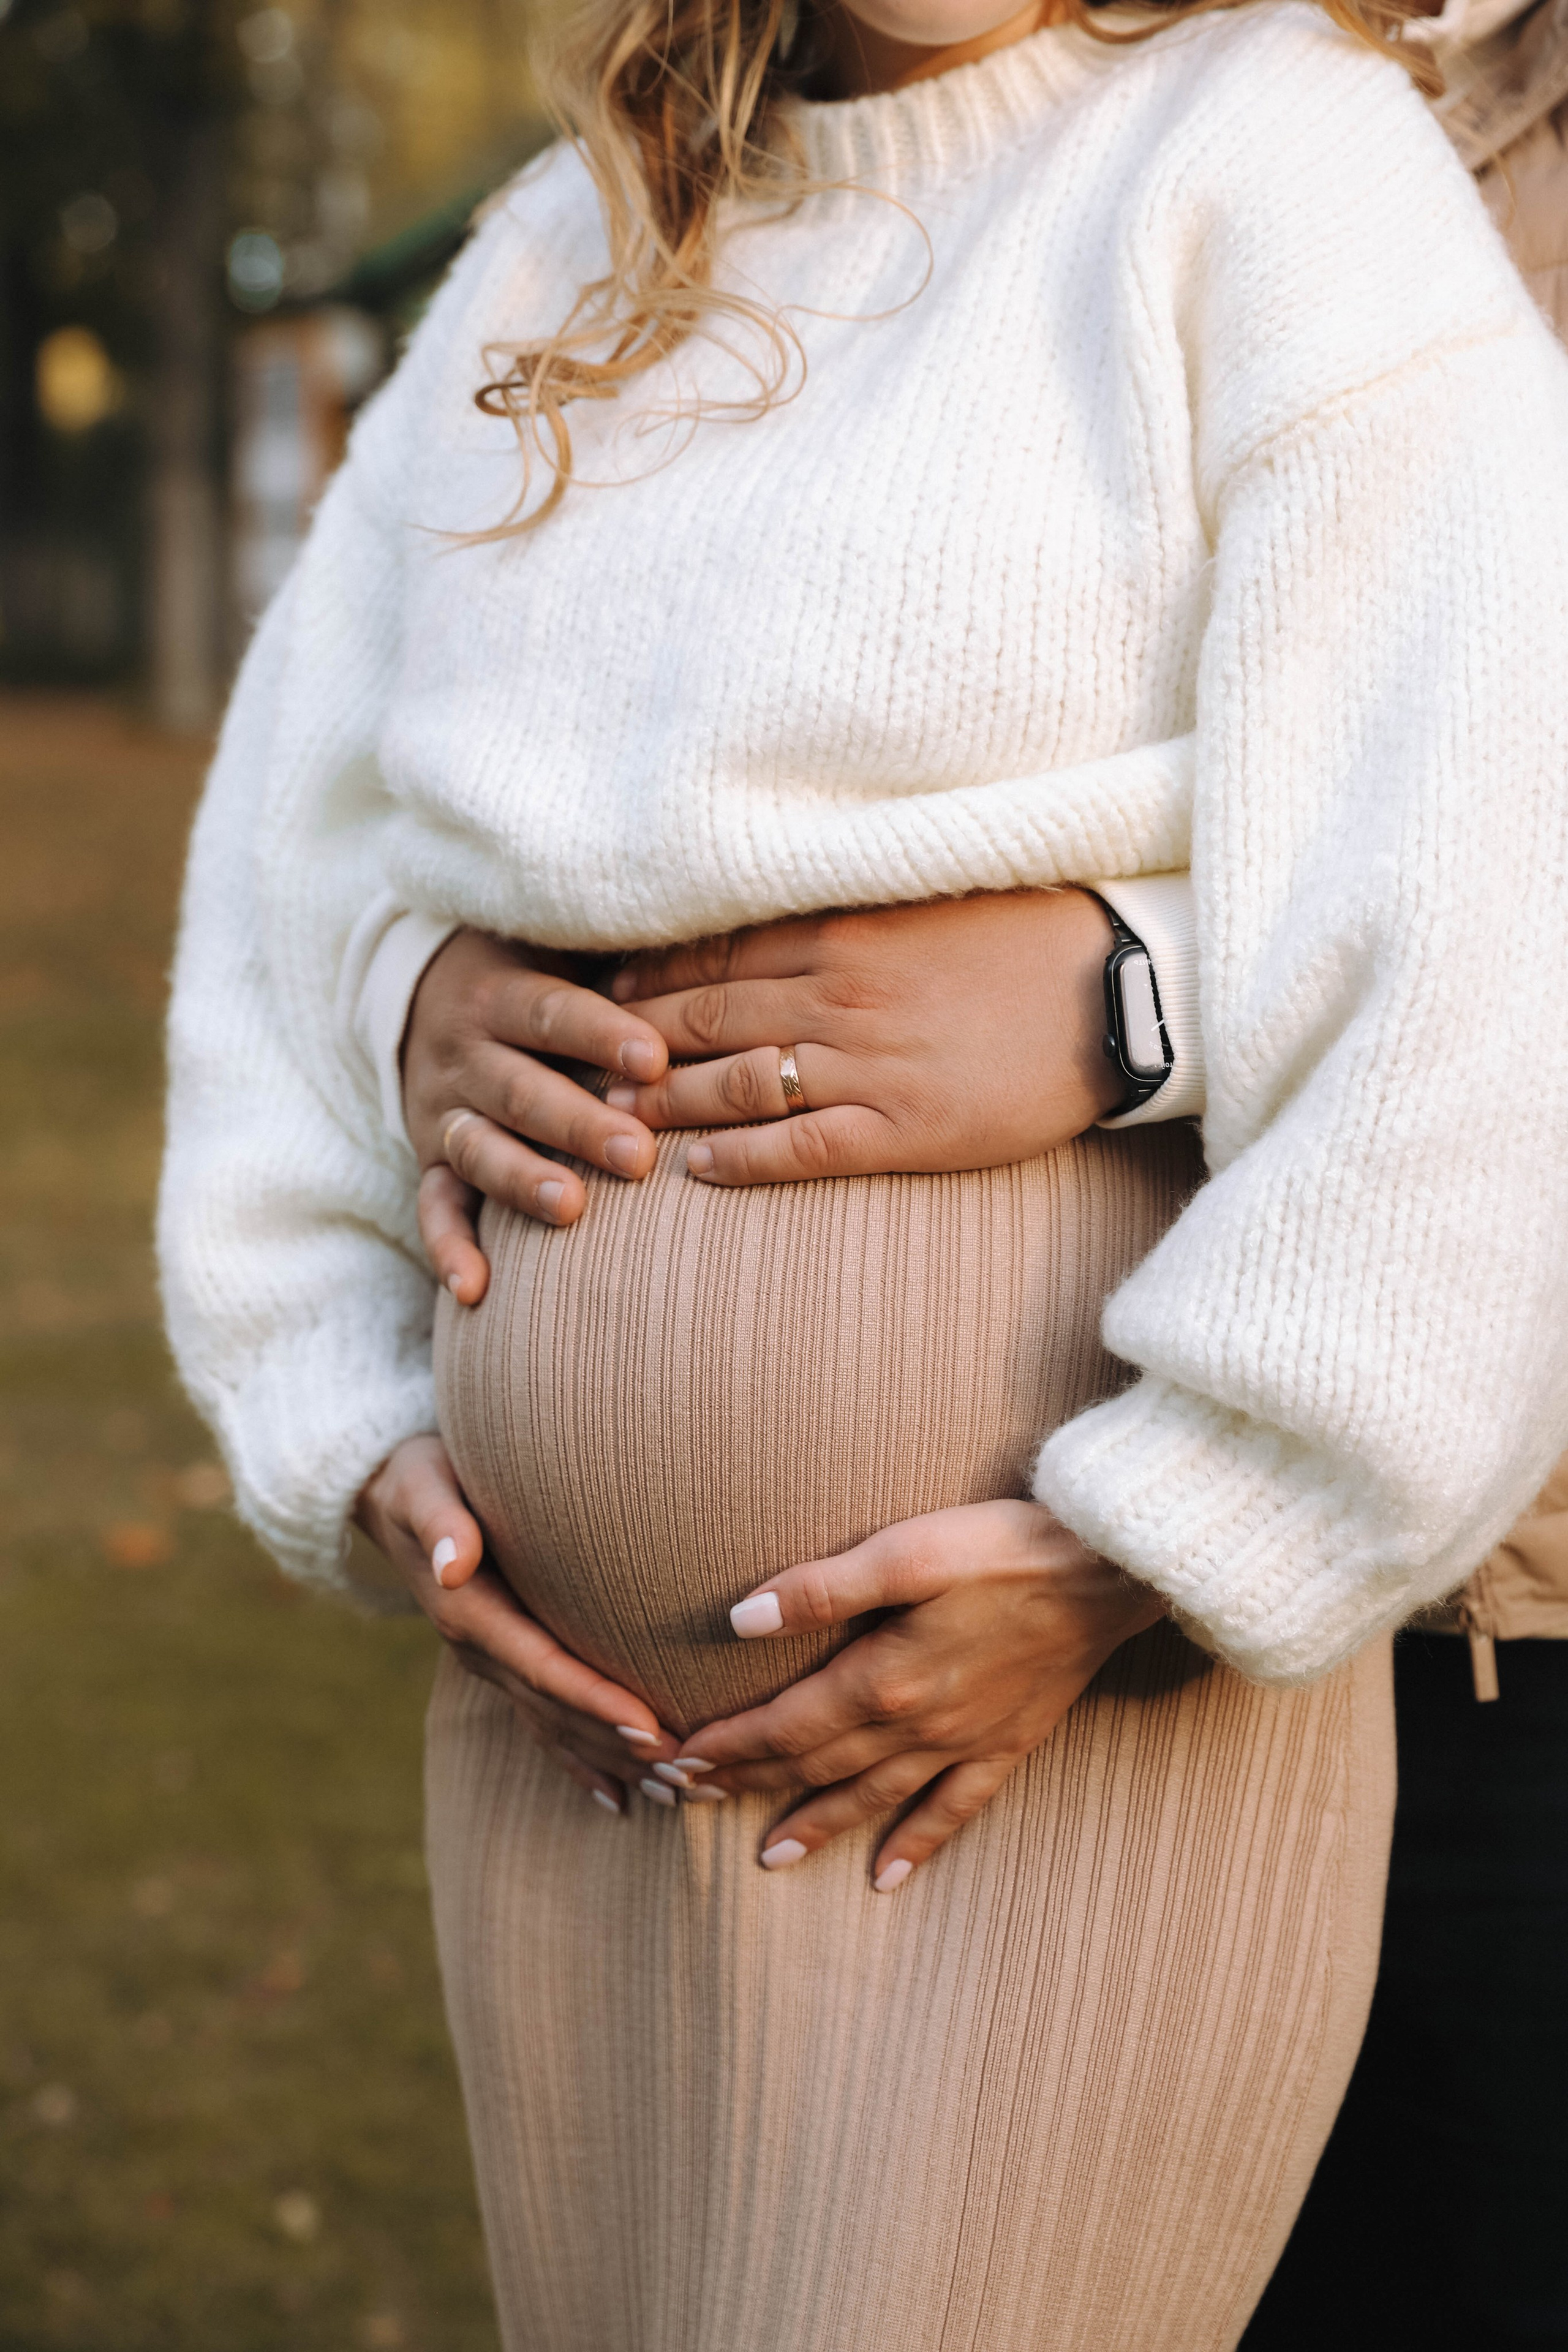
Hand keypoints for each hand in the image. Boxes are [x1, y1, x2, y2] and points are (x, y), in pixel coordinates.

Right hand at [354, 1433, 686, 1810]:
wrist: (387, 1494)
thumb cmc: (419, 1477)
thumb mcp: (422, 1487)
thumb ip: (440, 1521)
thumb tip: (453, 1563)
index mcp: (469, 1615)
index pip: (543, 1667)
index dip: (595, 1701)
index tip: (649, 1728)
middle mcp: (481, 1652)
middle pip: (559, 1712)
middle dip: (621, 1747)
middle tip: (688, 1775)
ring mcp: (491, 1664)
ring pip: (557, 1729)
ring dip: (614, 1764)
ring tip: (676, 1794)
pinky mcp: (503, 1663)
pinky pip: (543, 1724)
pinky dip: (581, 1762)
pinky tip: (618, 1798)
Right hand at [403, 931, 670, 1303]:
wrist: (426, 988)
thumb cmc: (537, 971)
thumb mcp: (564, 949)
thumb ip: (624, 962)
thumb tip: (721, 958)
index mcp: (500, 994)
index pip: (551, 1012)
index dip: (601, 1035)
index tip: (655, 1059)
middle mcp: (464, 1053)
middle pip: (520, 1090)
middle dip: (577, 1123)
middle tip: (638, 1154)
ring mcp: (443, 1110)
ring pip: (478, 1149)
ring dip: (521, 1180)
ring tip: (570, 1207)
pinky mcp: (429, 1158)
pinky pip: (434, 1206)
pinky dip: (449, 1248)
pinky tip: (474, 1289)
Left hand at [605, 889, 1120, 1185]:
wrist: (1121, 993)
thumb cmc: (1028, 939)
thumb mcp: (927, 901)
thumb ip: (846, 911)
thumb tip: (773, 916)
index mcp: (845, 929)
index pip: (714, 951)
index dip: (645, 974)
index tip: (595, 989)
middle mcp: (842, 994)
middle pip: (705, 1018)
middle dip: (630, 1042)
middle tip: (571, 1062)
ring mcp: (871, 1065)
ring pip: (737, 1086)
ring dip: (666, 1105)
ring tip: (610, 1122)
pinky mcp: (907, 1129)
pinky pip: (803, 1148)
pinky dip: (743, 1160)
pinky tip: (697, 1172)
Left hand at [665, 1501, 1163, 1886]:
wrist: (1108, 1572)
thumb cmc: (1003, 1547)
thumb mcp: (905, 1551)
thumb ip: (820, 1590)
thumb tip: (739, 1620)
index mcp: (884, 1678)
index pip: (785, 1724)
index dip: (728, 1745)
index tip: (677, 1762)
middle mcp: (918, 1725)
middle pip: (816, 1765)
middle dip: (751, 1784)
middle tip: (694, 1806)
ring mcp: (964, 1743)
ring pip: (873, 1798)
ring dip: (818, 1826)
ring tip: (770, 1857)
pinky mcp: (1007, 1745)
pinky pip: (953, 1811)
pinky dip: (916, 1846)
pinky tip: (887, 1878)